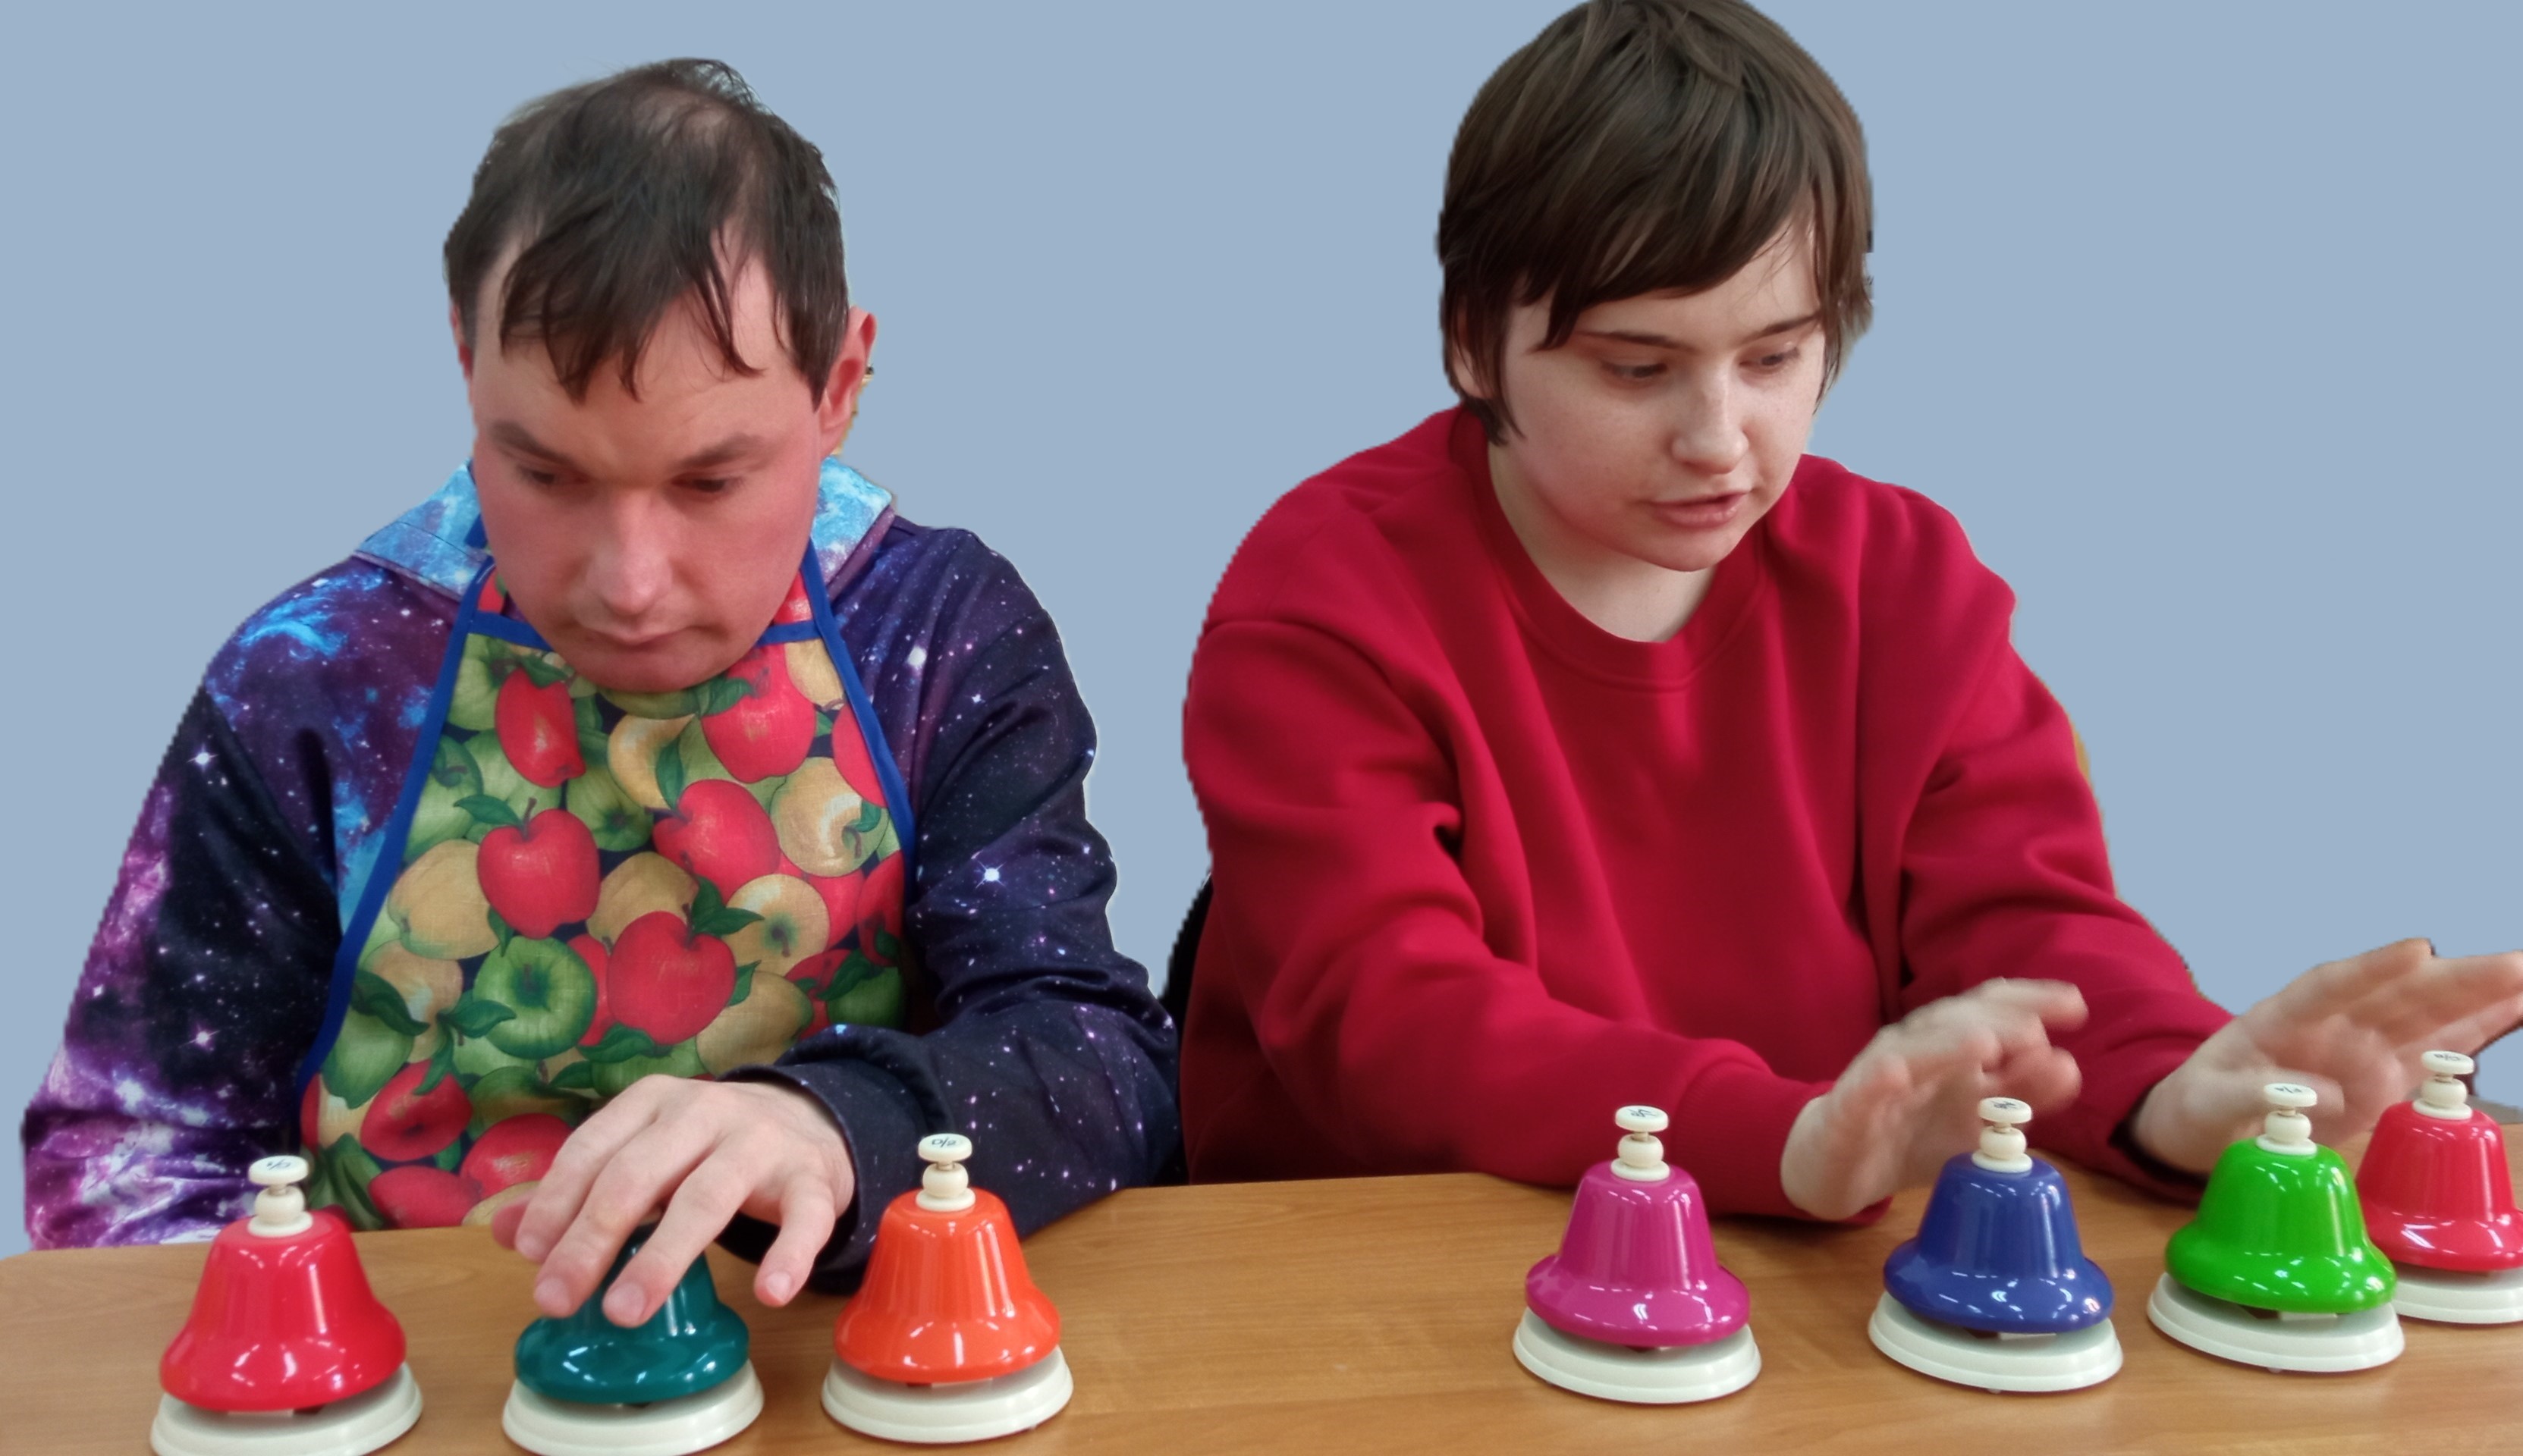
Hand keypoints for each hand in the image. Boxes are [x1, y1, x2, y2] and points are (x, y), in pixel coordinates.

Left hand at [509, 1075, 854, 1325]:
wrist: (811, 1122)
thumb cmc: (706, 1149)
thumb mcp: (642, 1155)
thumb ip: (579, 1192)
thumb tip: (503, 1232)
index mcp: (653, 1102)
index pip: (593, 1148)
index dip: (556, 1201)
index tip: (529, 1254)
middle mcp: (705, 1112)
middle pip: (639, 1174)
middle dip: (591, 1238)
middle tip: (556, 1299)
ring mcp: (762, 1142)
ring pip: (708, 1197)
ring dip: (663, 1257)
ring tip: (625, 1312)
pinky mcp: (812, 1177)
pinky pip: (803, 1217)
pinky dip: (790, 1254)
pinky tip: (771, 1293)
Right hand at [1780, 979, 2086, 1219]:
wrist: (1836, 1165)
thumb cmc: (1910, 1136)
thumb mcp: (1979, 1123)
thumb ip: (2024, 1097)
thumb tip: (2069, 1065)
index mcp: (1952, 1049)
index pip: (1990, 1009)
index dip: (2030, 1001)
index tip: (2075, 1007)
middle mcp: (1918, 1049)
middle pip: (1956, 1020)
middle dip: (1997, 1020)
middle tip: (2035, 1029)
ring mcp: (1881, 1074)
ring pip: (1913, 1049)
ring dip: (1947, 1043)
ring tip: (1984, 1044)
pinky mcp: (1848, 1106)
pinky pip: (1865, 1087)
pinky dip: (1882, 1076)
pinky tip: (1899, 1074)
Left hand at [2132, 938, 2522, 1174]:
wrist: (2199, 1131)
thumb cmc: (2194, 1108)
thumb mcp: (2204, 1105)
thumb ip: (2251, 1097)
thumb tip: (2320, 1097)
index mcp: (2280, 1018)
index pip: (2330, 985)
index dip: (2373, 969)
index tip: (2416, 951)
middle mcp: (2331, 1025)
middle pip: (2396, 995)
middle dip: (2454, 980)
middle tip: (2514, 963)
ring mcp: (2362, 1049)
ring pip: (2428, 1016)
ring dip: (2480, 997)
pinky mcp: (2384, 1079)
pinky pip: (2437, 1052)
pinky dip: (2476, 1032)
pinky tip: (2516, 1009)